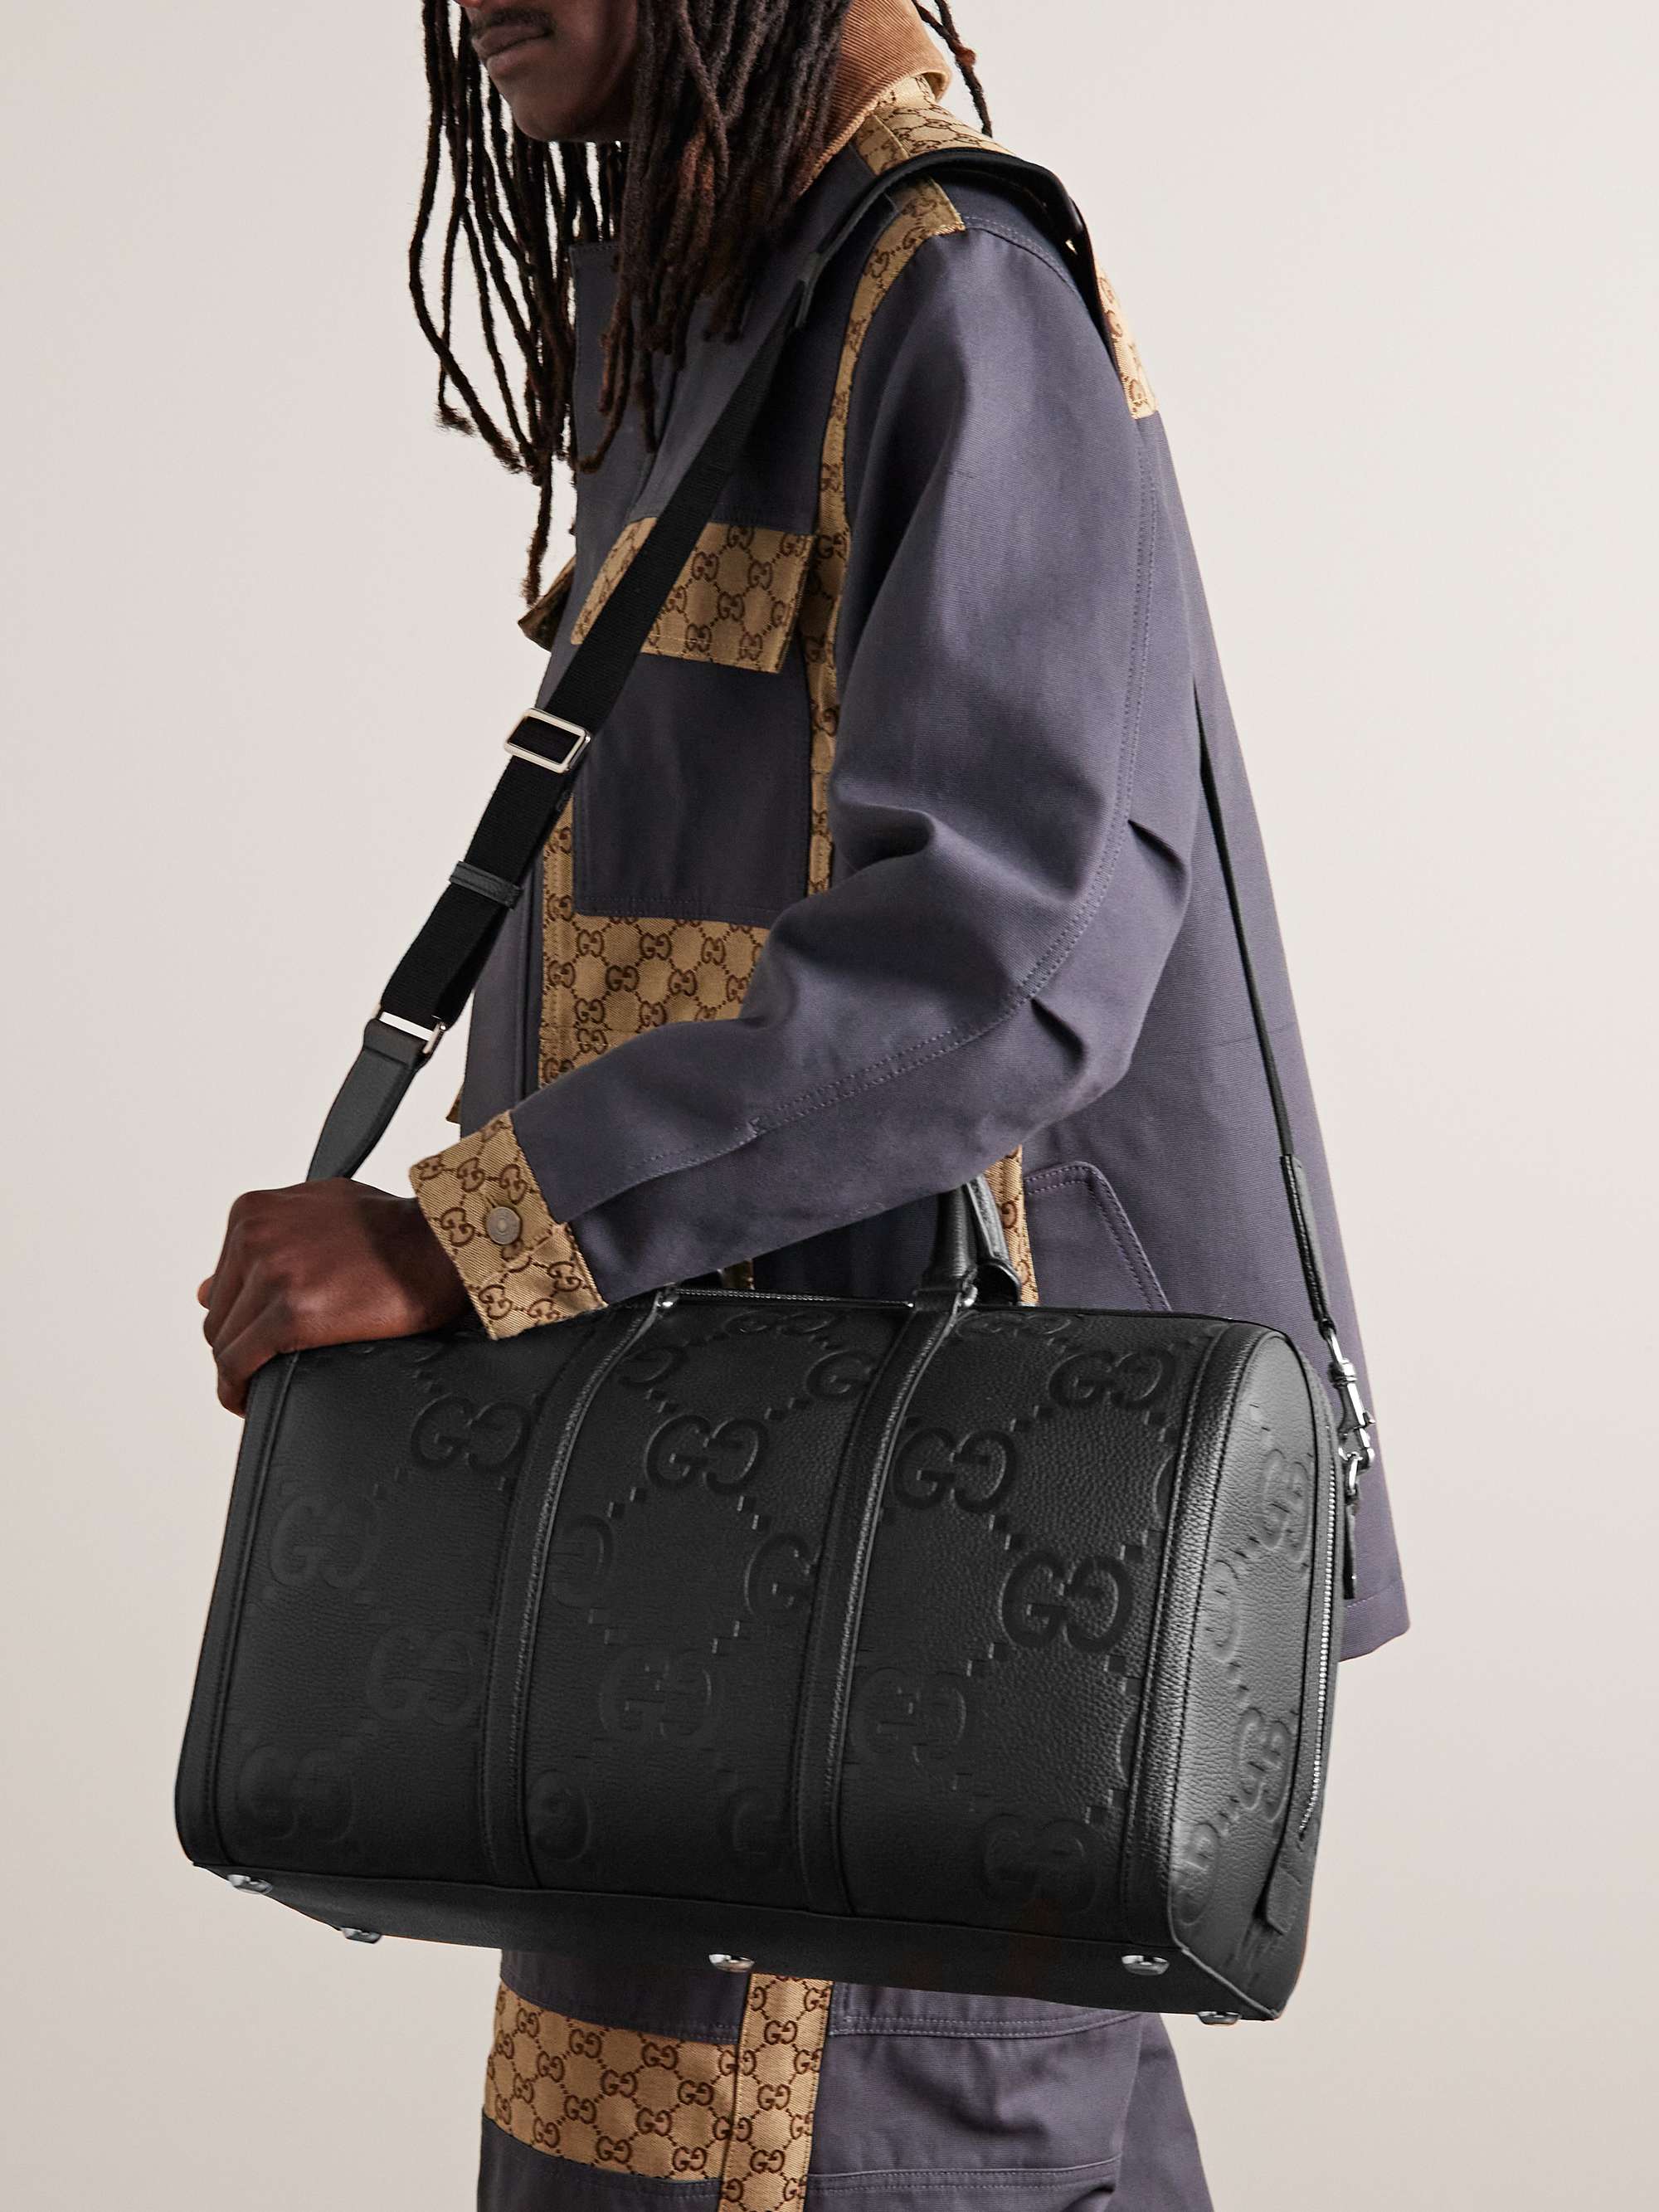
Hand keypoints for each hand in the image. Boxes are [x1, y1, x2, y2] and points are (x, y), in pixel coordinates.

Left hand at [199, 1180, 468, 1412]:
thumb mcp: (321, 1210)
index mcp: (254, 1212)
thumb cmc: (394, 1227)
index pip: (223, 1281)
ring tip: (260, 1388)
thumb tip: (206, 1289)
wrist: (441, 1244)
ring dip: (240, 1370)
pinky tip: (248, 1401)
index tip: (258, 1339)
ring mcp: (270, 1275)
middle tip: (267, 1368)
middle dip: (240, 1343)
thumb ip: (267, 1238)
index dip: (241, 1316)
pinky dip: (236, 1389)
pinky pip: (237, 1363)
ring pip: (225, 1341)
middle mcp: (255, 1238)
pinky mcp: (289, 1314)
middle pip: (220, 1313)